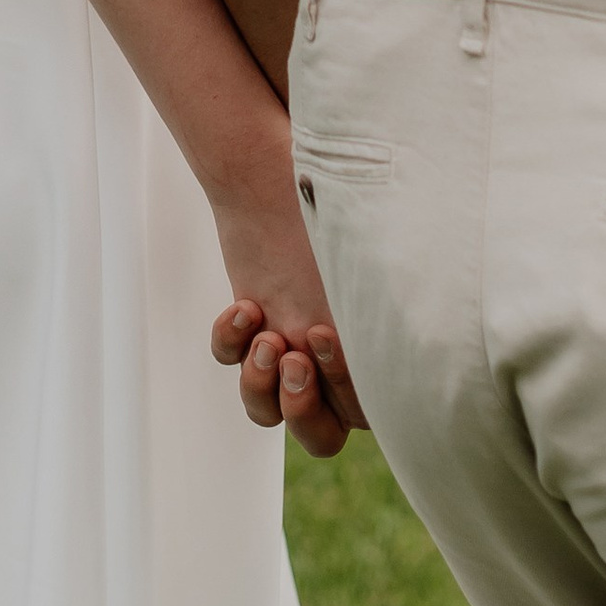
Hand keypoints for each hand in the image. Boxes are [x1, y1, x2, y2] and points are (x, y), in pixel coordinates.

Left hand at [206, 167, 364, 458]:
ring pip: (266, 412)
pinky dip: (230, 341)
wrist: (270, 170)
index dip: (345, 391)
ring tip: (266, 335)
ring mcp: (287, 340)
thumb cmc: (331, 207)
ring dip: (262, 387)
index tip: (323, 334)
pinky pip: (229, 359)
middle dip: (303, 411)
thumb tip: (366, 349)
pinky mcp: (251, 321)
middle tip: (292, 356)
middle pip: (320, 436)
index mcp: (371, 344)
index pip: (369, 416)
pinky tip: (243, 305)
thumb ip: (375, 313)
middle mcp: (330, 354)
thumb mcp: (362, 261)